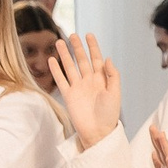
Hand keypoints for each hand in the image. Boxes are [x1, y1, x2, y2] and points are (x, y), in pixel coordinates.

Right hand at [47, 33, 122, 147]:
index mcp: (102, 80)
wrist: (97, 132)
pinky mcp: (68, 95)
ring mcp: (78, 88)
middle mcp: (89, 81)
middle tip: (72, 35)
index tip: (89, 35)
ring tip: (59, 42)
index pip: (97, 59)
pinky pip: (61, 80)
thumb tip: (107, 58)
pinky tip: (52, 60)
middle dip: (77, 48)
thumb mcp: (115, 93)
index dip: (93, 47)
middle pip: (82, 60)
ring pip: (70, 67)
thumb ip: (112, 75)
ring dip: (65, 55)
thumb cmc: (109, 114)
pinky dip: (56, 70)